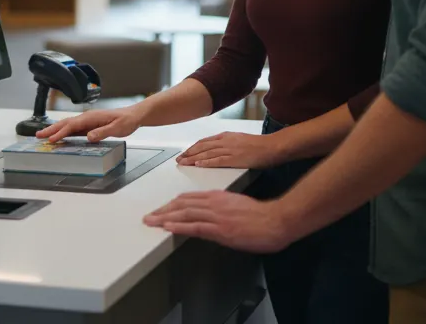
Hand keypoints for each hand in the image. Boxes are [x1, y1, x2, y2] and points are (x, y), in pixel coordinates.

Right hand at [36, 107, 142, 142]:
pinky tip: (59, 137)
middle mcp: (87, 117)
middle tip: (38, 135)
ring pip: (68, 125)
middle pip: (66, 123)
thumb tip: (89, 136)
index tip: (52, 139)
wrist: (133, 115)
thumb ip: (103, 132)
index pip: (73, 125)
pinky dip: (63, 132)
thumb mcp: (117, 128)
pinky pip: (73, 128)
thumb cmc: (126, 121)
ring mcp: (87, 121)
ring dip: (55, 130)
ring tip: (43, 135)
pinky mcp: (89, 125)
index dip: (61, 133)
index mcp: (92, 117)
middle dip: (51, 129)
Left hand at [144, 191, 295, 253]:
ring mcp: (216, 216)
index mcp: (218, 197)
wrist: (275, 220)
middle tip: (149, 216)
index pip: (189, 198)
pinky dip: (179, 226)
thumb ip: (222, 208)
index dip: (172, 204)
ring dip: (165, 217)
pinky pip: (195, 226)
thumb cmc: (260, 216)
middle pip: (182, 204)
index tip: (162, 209)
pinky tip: (168, 227)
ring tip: (151, 221)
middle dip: (163, 210)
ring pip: (184, 213)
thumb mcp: (237, 206)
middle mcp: (214, 203)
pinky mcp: (220, 229)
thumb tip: (210, 215)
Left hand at [177, 132, 282, 169]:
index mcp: (226, 136)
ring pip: (206, 153)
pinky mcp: (235, 158)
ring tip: (183, 163)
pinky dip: (206, 163)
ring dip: (192, 158)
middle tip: (178, 159)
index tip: (184, 153)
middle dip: (188, 153)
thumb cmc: (259, 145)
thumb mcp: (240, 140)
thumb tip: (217, 149)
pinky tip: (198, 165)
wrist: (272, 146)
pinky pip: (217, 160)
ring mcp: (230, 149)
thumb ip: (228, 143)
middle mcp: (225, 141)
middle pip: (202, 147)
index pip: (204, 142)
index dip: (192, 148)